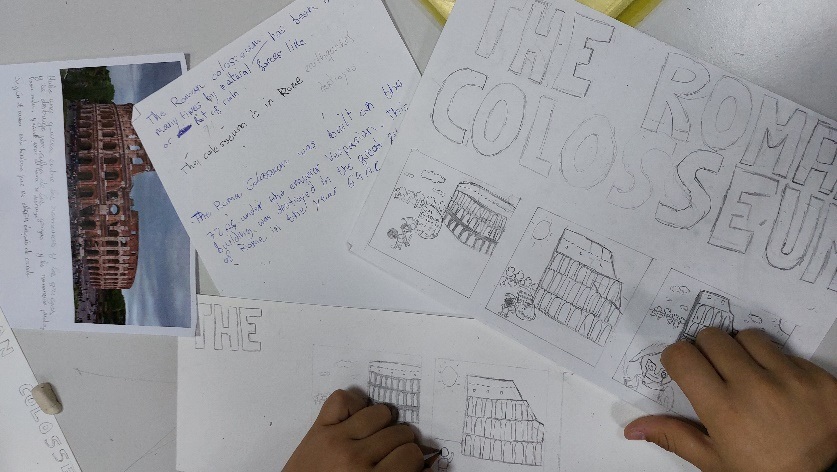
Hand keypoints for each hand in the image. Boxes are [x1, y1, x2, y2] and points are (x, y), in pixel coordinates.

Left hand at [283, 389, 425, 471]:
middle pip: (399, 433)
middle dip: (400, 444)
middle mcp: (355, 459)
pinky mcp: (318, 429)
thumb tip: (434, 465)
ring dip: (382, 424)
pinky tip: (355, 421)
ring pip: (380, 412)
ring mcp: (335, 440)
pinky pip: (343, 398)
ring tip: (375, 437)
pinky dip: (353, 404)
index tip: (405, 466)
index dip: (412, 461)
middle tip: (389, 455)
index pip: (412, 455)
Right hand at [624, 328, 836, 471]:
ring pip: (748, 336)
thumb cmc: (762, 471)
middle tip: (714, 370)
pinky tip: (779, 386)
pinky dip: (777, 363)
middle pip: (712, 336)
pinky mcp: (818, 377)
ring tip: (749, 374)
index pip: (682, 355)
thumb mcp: (715, 461)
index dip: (678, 358)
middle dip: (707, 349)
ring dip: (742, 350)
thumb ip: (674, 436)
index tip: (684, 368)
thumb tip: (632, 428)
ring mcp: (790, 379)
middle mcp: (754, 387)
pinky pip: (786, 351)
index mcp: (722, 409)